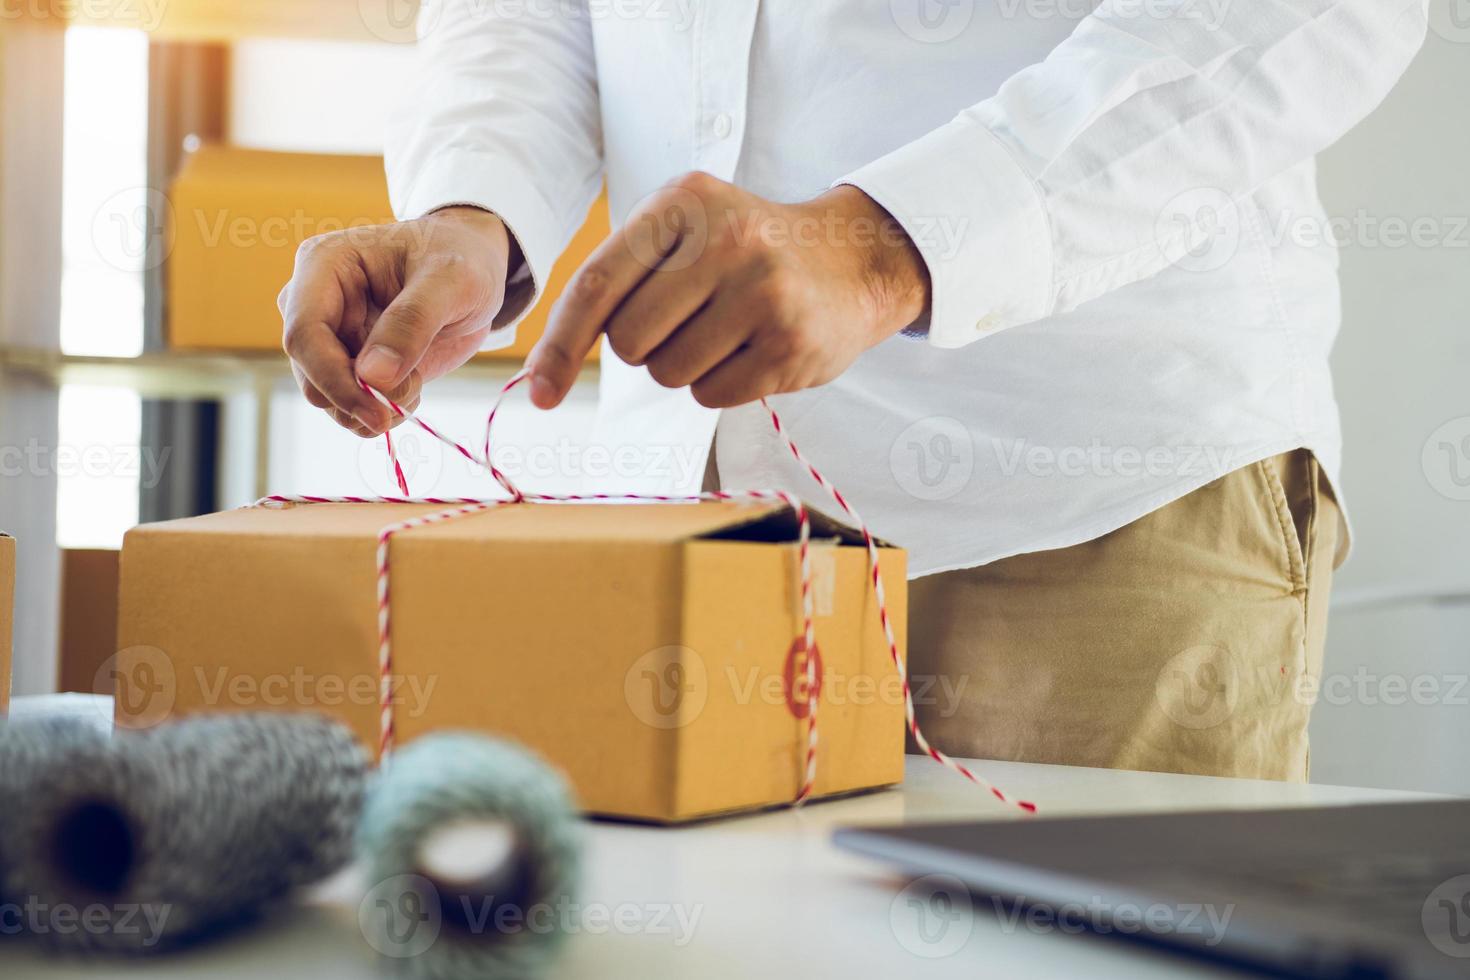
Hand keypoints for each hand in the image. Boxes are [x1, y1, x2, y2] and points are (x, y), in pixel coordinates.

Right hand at [280, 206, 515, 435]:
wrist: (478, 273)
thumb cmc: (462, 260)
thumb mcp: (452, 280)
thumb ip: (413, 321)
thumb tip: (371, 376)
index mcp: (324, 265)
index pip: (304, 334)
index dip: (333, 379)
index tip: (377, 411)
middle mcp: (317, 304)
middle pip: (312, 375)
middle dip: (361, 398)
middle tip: (412, 390)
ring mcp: (332, 338)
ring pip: (330, 399)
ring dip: (376, 406)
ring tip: (417, 379)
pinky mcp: (353, 364)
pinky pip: (353, 406)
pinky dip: (385, 409)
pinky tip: (413, 383)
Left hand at [525, 172, 929, 409]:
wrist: (852, 260)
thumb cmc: (744, 251)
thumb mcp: (683, 230)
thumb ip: (615, 280)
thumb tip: (540, 373)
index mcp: (684, 203)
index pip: (597, 285)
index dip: (560, 345)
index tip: (537, 392)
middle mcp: (727, 242)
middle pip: (629, 340)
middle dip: (644, 346)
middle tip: (688, 318)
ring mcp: (764, 294)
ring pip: (668, 373)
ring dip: (684, 366)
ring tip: (725, 330)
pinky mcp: (790, 345)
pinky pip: (711, 395)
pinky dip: (720, 384)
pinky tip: (752, 349)